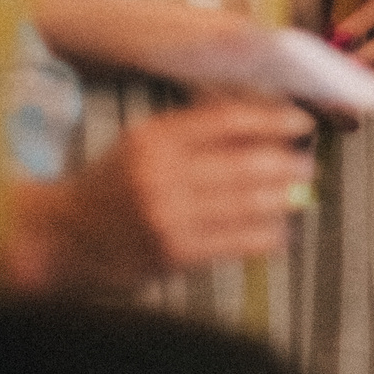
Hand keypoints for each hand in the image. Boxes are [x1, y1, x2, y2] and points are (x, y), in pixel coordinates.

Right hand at [17, 94, 317, 291]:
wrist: (66, 235)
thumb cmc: (113, 183)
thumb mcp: (143, 141)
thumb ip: (194, 130)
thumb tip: (261, 125)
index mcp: (155, 137)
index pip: (228, 121)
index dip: (272, 120)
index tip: (301, 123)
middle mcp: (161, 174)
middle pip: (244, 163)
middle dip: (286, 164)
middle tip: (307, 164)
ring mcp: (168, 216)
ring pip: (246, 204)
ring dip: (282, 199)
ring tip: (299, 194)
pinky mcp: (175, 253)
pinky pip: (235, 242)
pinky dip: (265, 236)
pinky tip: (279, 232)